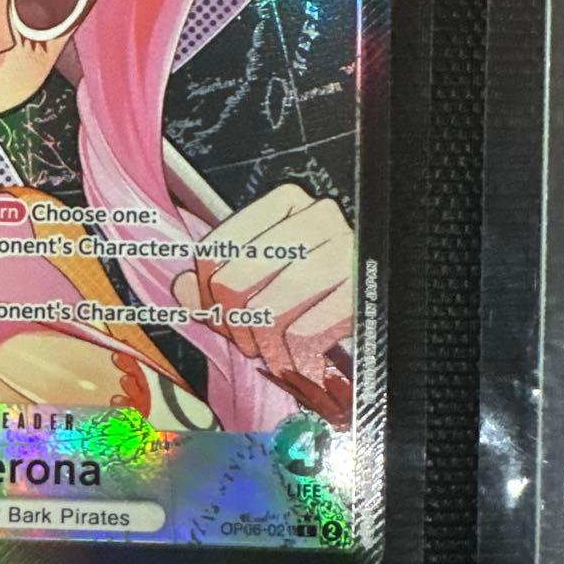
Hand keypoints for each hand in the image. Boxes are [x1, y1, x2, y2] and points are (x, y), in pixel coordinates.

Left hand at [172, 184, 353, 426]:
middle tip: (248, 342)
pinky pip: (305, 335)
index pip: (215, 252)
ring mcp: (344, 251)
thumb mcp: (267, 270)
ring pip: (267, 313)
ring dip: (264, 348)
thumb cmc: (319, 284)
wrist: (383, 294)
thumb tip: (181, 288)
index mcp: (286, 202)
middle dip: (235, 326)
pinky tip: (300, 361)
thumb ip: (218, 278)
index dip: (206, 296)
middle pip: (234, 284)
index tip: (220, 316)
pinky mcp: (363, 290)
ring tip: (273, 353)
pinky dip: (295, 359)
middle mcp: (317, 217)